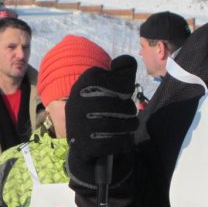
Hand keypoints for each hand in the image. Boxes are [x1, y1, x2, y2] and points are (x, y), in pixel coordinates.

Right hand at [65, 55, 138, 191]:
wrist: (83, 143)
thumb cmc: (101, 110)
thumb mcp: (109, 89)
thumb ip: (121, 73)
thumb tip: (126, 61)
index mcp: (79, 88)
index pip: (97, 77)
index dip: (119, 82)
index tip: (127, 91)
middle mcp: (74, 105)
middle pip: (109, 103)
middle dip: (128, 108)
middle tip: (132, 113)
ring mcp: (77, 126)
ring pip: (111, 124)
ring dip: (129, 125)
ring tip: (133, 125)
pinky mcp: (83, 145)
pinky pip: (109, 143)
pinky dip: (123, 142)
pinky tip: (127, 140)